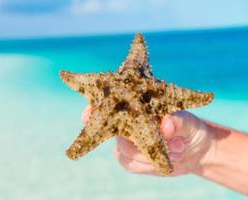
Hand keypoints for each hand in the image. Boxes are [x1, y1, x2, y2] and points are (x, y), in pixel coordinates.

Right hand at [82, 105, 214, 175]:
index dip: (92, 112)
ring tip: (178, 147)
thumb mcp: (187, 120)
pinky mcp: (132, 161)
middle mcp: (125, 126)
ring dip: (152, 153)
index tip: (87, 115)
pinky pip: (133, 165)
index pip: (107, 109)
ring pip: (125, 152)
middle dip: (136, 141)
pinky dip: (153, 164)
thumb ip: (177, 120)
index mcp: (133, 109)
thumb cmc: (188, 127)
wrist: (195, 149)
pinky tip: (171, 159)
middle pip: (113, 133)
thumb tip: (165, 126)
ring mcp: (126, 145)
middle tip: (167, 141)